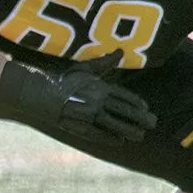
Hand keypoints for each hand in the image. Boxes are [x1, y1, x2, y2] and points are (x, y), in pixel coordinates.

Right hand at [0, 51, 155, 144]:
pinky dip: (110, 139)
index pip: (126, 98)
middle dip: (141, 119)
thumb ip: (105, 62)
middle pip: (124, 113)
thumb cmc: (63, 79)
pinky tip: (119, 141)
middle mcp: (97, 103)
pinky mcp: (79, 127)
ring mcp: (88, 117)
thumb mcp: (85, 68)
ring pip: (114, 126)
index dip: (138, 105)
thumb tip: (120, 51)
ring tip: (140, 136)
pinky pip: (98, 135)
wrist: (40, 93)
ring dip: (129, 131)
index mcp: (100, 88)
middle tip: (152, 124)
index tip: (147, 109)